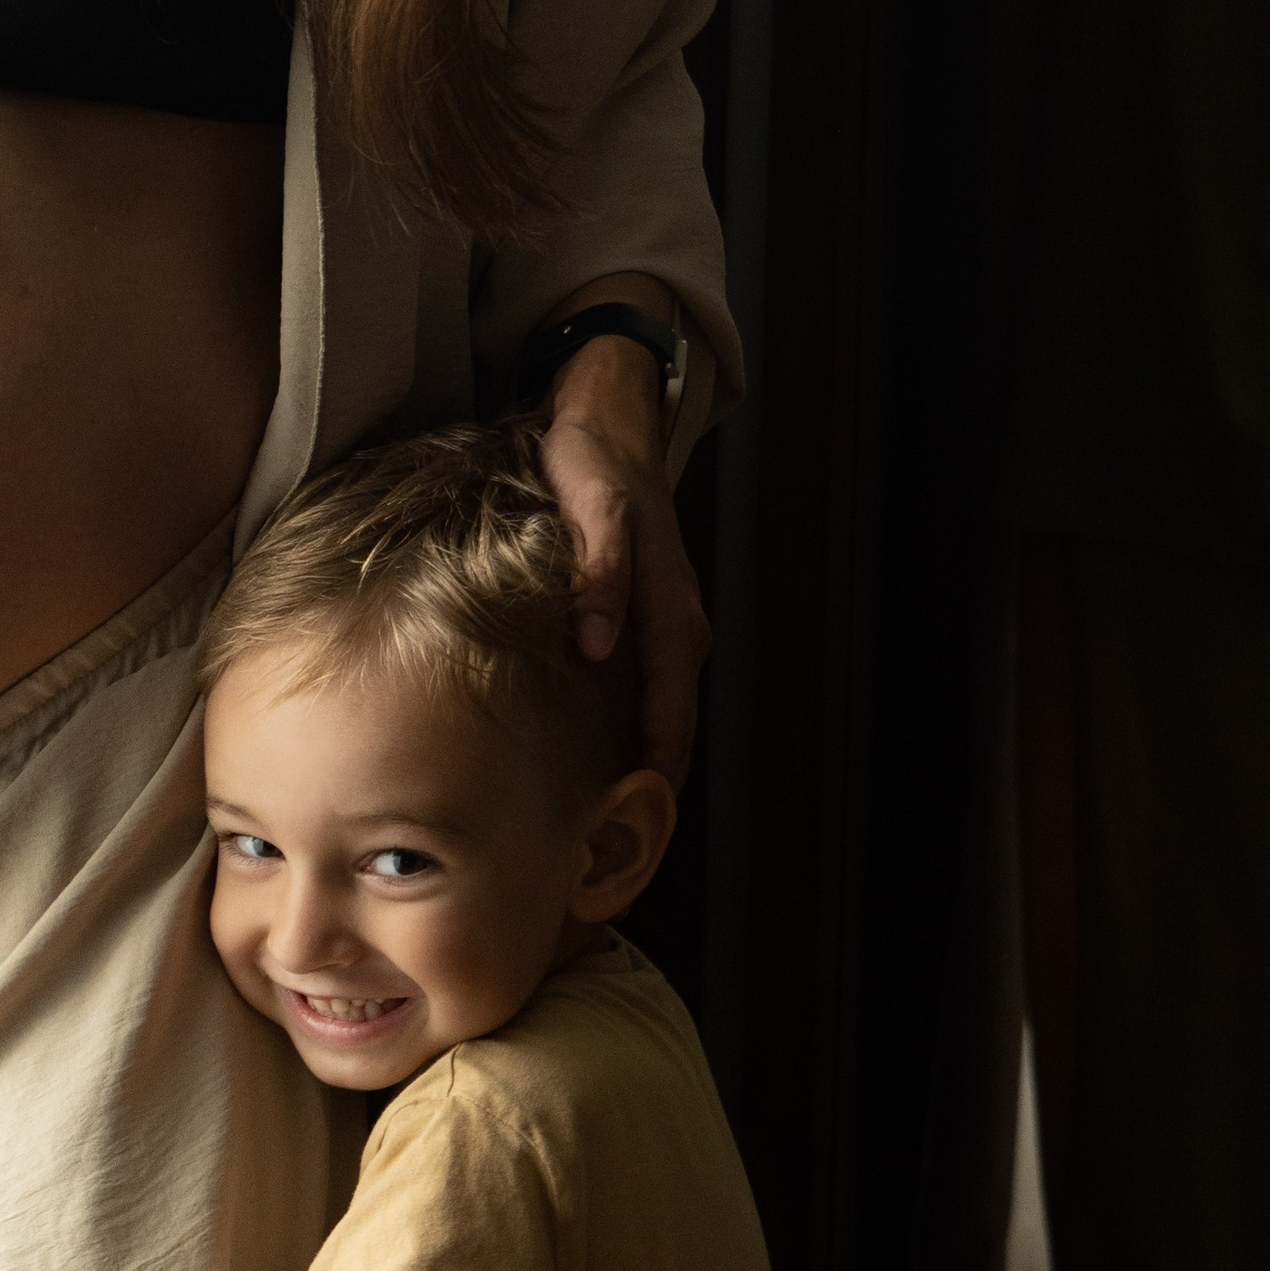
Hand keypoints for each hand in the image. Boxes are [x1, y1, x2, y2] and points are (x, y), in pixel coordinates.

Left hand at [536, 331, 711, 786]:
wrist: (608, 417)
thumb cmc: (592, 458)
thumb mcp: (594, 501)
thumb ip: (600, 567)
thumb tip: (597, 643)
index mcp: (670, 609)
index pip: (670, 711)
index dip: (656, 769)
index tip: (634, 823)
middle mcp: (678, 625)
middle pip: (673, 726)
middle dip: (653, 788)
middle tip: (615, 853)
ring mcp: (666, 624)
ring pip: (662, 711)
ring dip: (645, 764)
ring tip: (607, 824)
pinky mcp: (647, 617)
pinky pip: (648, 689)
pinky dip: (634, 731)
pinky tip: (601, 761)